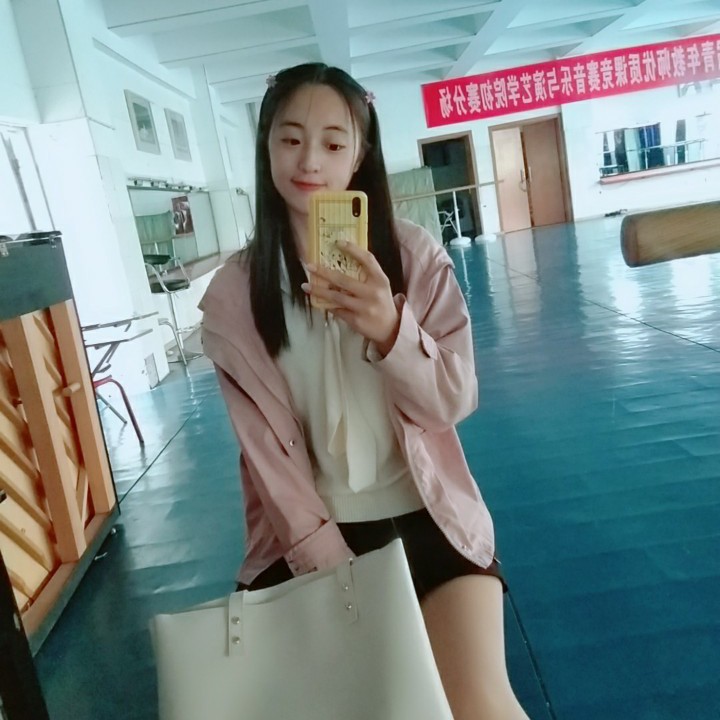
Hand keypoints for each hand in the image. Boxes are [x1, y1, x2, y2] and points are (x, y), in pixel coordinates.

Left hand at [302, 241, 399, 355]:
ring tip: (306, 286)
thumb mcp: (380, 285)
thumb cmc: (381, 301)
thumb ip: (367, 274)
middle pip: (344, 280)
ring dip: (319, 291)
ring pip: (336, 297)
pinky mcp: (356, 320)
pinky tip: (318, 300)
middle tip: (310, 266)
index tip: (338, 242)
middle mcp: (372, 293)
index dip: (353, 250)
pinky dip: (327, 305)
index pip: (368, 260)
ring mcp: (364, 308)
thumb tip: (341, 259)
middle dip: (324, 272)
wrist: (390, 327)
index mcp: (380, 280)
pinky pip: (337, 310)